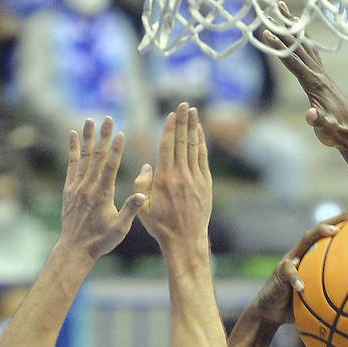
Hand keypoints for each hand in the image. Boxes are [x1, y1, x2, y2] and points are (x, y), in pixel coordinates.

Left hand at [60, 116, 144, 260]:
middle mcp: (88, 187)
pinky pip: (71, 164)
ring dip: (88, 137)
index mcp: (102, 195)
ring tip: (91, 119)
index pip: (110, 167)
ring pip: (83, 157)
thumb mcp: (119, 229)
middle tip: (108, 118)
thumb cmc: (101, 241)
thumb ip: (130, 210)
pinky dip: (73, 149)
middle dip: (103, 136)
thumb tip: (141, 194)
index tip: (120, 133)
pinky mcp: (69, 188)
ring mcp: (77, 186)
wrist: (75, 248)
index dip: (115, 149)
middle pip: (97, 156)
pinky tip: (74, 134)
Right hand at [135, 103, 210, 250]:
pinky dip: (201, 143)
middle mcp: (181, 175)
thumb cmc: (161, 225)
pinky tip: (200, 132)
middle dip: (183, 121)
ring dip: (194, 127)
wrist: (185, 240)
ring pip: (194, 147)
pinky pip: (203, 158)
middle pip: (182, 141)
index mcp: (164, 179)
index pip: (167, 146)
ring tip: (193, 111)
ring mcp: (195, 179)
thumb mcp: (143, 207)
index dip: (170, 128)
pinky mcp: (205, 184)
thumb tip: (147, 164)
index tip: (172, 114)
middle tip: (185, 104)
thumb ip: (141, 184)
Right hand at [252, 215, 347, 325]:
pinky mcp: (279, 272)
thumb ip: (333, 298)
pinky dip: (296, 276)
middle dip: (337, 220)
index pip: (329, 236)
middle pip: (319, 229)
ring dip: (319, 233)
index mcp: (312, 257)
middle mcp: (302, 253)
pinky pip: (289, 271)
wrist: (271, 312)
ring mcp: (290, 260)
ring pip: (305, 240)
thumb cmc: (297, 306)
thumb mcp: (318, 300)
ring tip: (332, 232)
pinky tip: (302, 285)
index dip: (345, 225)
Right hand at [264, 8, 347, 148]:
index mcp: (314, 84)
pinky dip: (304, 38)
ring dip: (293, 28)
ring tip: (284, 10)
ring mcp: (321, 74)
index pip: (293, 62)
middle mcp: (318, 74)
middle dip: (283, 30)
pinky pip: (311, 52)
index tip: (266, 32)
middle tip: (270, 12)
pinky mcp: (322, 76)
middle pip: (297, 48)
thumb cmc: (337, 132)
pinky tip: (299, 30)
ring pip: (305, 45)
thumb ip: (319, 122)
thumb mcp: (326, 130)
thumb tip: (311, 116)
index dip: (279, 47)